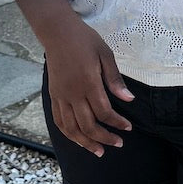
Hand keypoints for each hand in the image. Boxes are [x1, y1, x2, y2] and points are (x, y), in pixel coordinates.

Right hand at [43, 17, 132, 156]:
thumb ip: (115, 79)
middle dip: (104, 138)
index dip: (117, 123)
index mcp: (88, 82)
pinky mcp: (54, 95)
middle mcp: (72, 93)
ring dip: (85, 142)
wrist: (57, 31)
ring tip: (99, 151)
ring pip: (71, 128)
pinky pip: (59, 120)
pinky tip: (78, 140)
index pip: (104, 112)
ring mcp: (61, 96)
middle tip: (118, 144)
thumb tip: (129, 100)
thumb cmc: (84, 40)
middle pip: (88, 125)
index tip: (128, 128)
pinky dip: (68, 134)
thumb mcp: (105, 54)